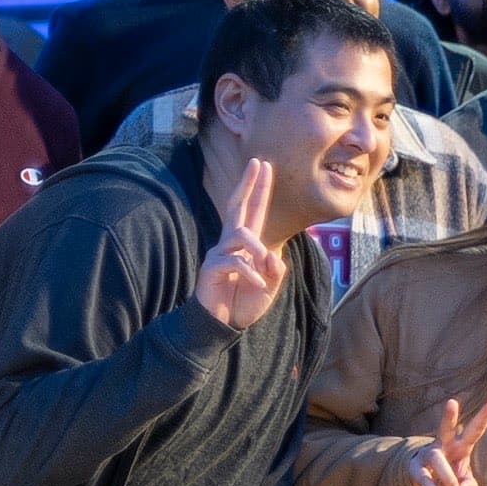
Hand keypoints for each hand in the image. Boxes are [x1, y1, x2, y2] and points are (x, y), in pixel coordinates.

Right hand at [192, 157, 288, 331]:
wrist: (224, 323)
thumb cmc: (245, 301)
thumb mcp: (270, 285)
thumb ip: (275, 269)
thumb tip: (270, 254)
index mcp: (247, 244)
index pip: (253, 211)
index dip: (259, 189)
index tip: (264, 166)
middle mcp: (231, 243)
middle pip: (238, 206)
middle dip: (249, 184)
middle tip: (257, 162)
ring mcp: (219, 253)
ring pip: (240, 234)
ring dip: (257, 249)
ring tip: (263, 269)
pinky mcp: (212, 267)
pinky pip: (235, 262)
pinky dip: (251, 273)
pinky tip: (255, 284)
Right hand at [408, 397, 486, 485]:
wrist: (425, 482)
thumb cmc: (451, 476)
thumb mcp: (466, 483)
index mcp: (461, 446)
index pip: (474, 430)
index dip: (484, 416)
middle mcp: (444, 446)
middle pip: (446, 429)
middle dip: (449, 417)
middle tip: (452, 402)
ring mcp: (428, 456)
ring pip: (436, 458)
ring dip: (446, 476)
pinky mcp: (415, 470)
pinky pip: (425, 480)